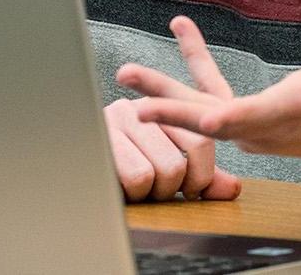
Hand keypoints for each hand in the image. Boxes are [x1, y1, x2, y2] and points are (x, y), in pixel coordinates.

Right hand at [102, 98, 242, 201]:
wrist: (70, 172)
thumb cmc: (121, 174)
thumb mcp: (166, 169)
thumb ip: (200, 174)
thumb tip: (230, 188)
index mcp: (161, 109)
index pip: (202, 138)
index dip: (204, 172)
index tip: (193, 189)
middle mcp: (140, 108)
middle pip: (192, 150)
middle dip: (178, 185)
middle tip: (157, 190)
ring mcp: (118, 119)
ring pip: (166, 168)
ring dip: (154, 191)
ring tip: (136, 187)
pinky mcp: (100, 137)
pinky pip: (138, 176)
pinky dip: (135, 192)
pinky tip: (121, 186)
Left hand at [116, 1, 300, 187]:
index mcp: (297, 110)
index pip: (263, 117)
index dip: (236, 118)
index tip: (209, 122)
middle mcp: (268, 126)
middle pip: (216, 123)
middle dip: (177, 115)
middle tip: (139, 108)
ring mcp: (252, 128)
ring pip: (203, 112)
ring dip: (166, 94)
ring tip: (126, 73)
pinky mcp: (244, 122)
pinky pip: (211, 96)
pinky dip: (194, 67)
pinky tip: (182, 29)